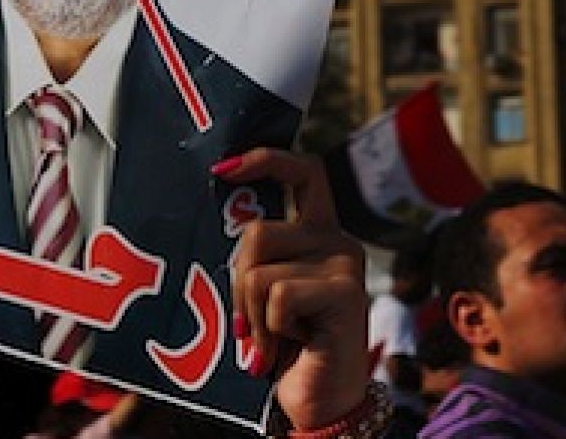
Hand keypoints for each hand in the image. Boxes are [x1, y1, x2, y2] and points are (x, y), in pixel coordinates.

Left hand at [216, 149, 368, 431]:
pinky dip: (272, 330)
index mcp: (318, 233)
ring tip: (275, 340)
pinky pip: (277, 297)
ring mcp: (345, 264)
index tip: (223, 169)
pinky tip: (294, 347)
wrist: (321, 404)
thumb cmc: (286, 349)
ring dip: (253, 315)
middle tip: (252, 325)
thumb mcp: (262, 295)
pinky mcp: (346, 292)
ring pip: (259, 271)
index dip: (266, 159)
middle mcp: (337, 240)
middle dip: (237, 284)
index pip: (304, 172)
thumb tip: (219, 215)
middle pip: (256, 233)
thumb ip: (254, 259)